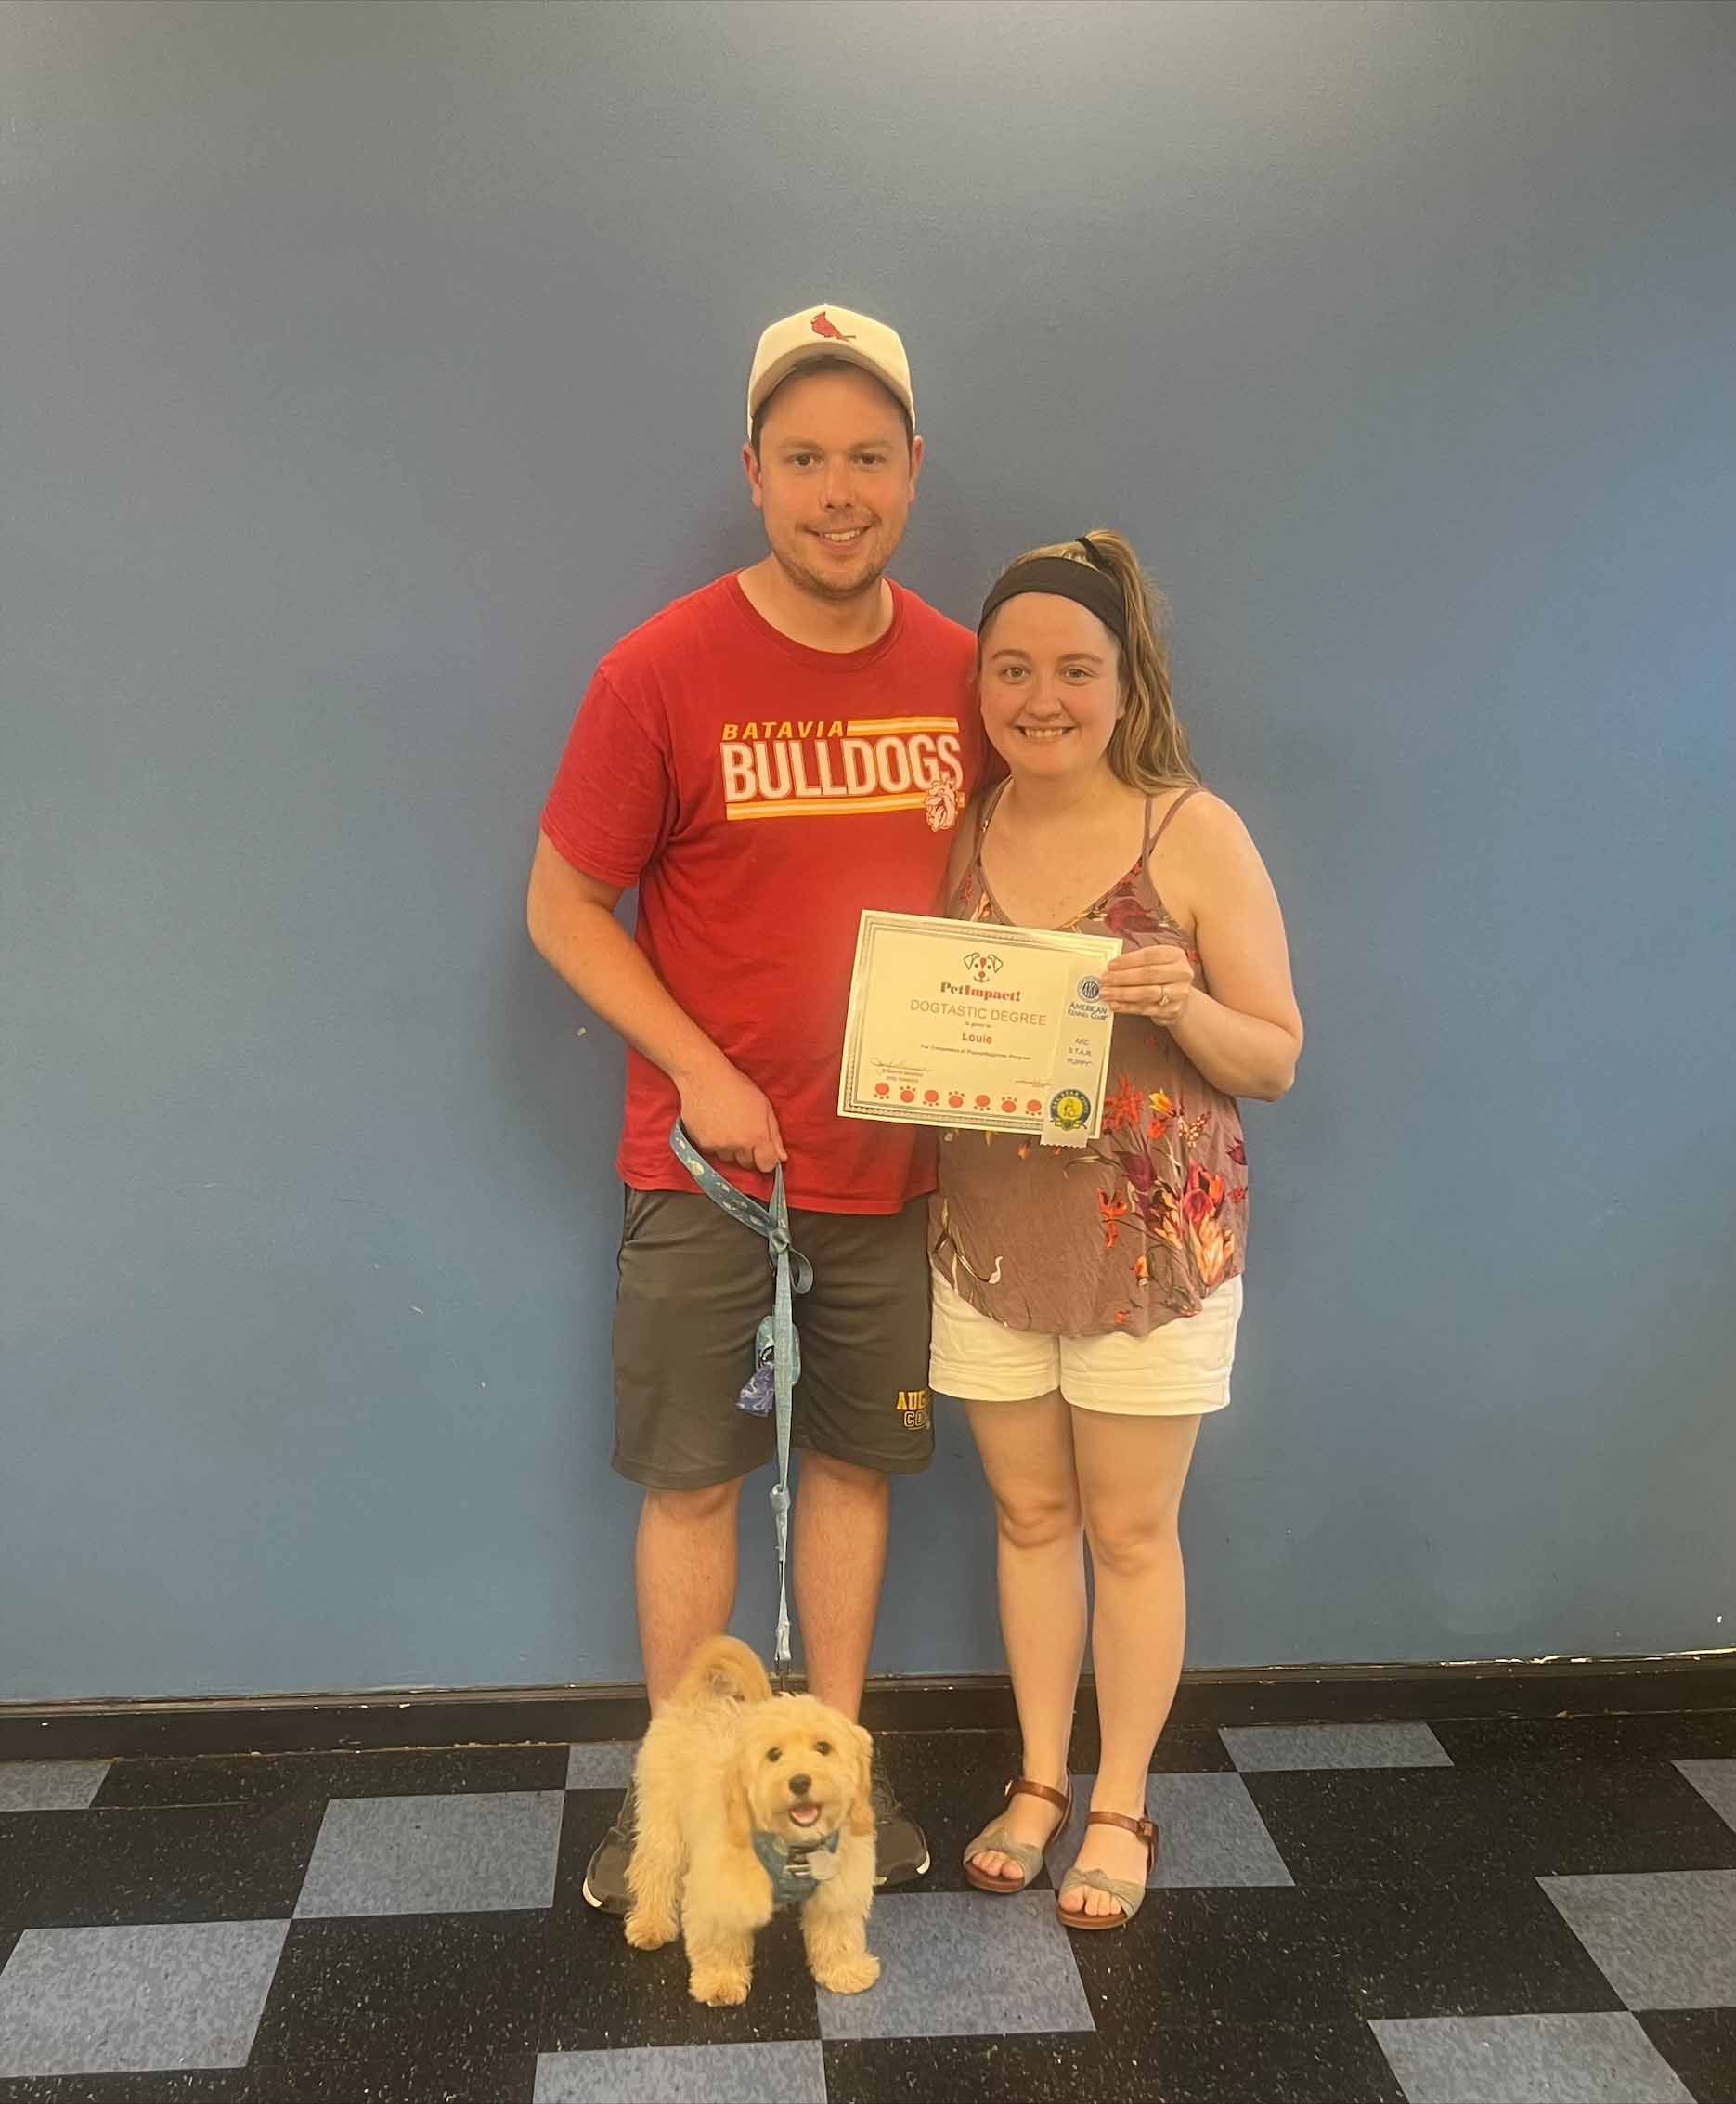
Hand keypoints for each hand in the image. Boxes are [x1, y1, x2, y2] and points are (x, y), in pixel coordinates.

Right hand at [677, 1055, 786, 1173]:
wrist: (704, 1077)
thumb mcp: (764, 1106)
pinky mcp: (702, 1145)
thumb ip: (774, 1135)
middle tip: (742, 1132)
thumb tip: (782, 1158)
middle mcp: (738, 1145)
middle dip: (748, 1153)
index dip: (766, 1160)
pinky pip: (712, 1152)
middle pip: (747, 1164)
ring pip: (728, 1159)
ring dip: (730, 1149)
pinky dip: (714, 1144)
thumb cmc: (737, 1087)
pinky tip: (714, 1126)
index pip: (766, 1166)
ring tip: (726, 1127)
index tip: (763, 1152)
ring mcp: (719, 1146)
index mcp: (757, 1136)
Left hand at [1100, 943, 1195, 1026]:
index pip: (1150, 955)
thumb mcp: (1156, 962)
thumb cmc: (1161, 976)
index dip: (1128, 960)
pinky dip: (1128, 1007)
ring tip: (1106, 993)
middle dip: (1122, 977)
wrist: (1180, 999)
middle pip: (1148, 974)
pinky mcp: (1172, 1011)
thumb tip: (1110, 968)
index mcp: (1176, 955)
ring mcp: (1179, 993)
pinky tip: (1115, 1005)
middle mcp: (1182, 973)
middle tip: (1104, 980)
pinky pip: (1146, 1009)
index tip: (1110, 965)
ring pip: (1146, 993)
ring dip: (1122, 993)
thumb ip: (1136, 962)